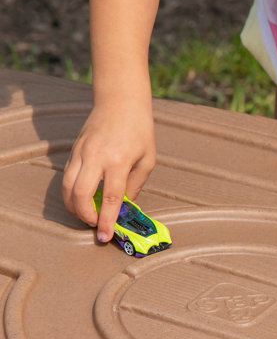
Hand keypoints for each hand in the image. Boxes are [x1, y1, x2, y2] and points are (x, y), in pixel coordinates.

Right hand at [62, 97, 155, 241]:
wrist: (121, 102)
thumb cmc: (139, 130)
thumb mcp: (147, 159)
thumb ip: (135, 185)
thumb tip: (125, 207)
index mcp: (119, 161)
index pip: (111, 198)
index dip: (108, 220)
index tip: (105, 236)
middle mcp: (96, 157)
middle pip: (81, 196)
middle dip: (86, 216)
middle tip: (96, 225)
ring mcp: (81, 153)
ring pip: (67, 188)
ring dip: (75, 207)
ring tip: (88, 215)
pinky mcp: (74, 151)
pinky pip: (67, 178)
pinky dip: (72, 193)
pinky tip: (82, 200)